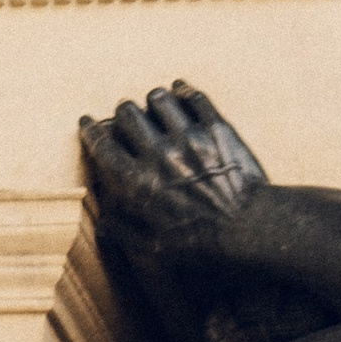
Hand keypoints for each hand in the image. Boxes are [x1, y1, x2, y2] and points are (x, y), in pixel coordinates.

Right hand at [81, 83, 267, 258]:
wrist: (252, 232)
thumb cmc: (204, 246)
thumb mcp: (159, 249)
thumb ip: (126, 233)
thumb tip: (103, 222)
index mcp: (139, 183)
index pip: (103, 145)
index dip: (91, 131)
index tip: (89, 124)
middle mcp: (158, 154)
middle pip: (127, 112)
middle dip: (124, 114)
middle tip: (129, 120)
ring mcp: (188, 138)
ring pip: (158, 97)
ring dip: (154, 101)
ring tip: (157, 109)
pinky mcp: (216, 128)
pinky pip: (193, 96)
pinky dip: (184, 92)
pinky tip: (182, 94)